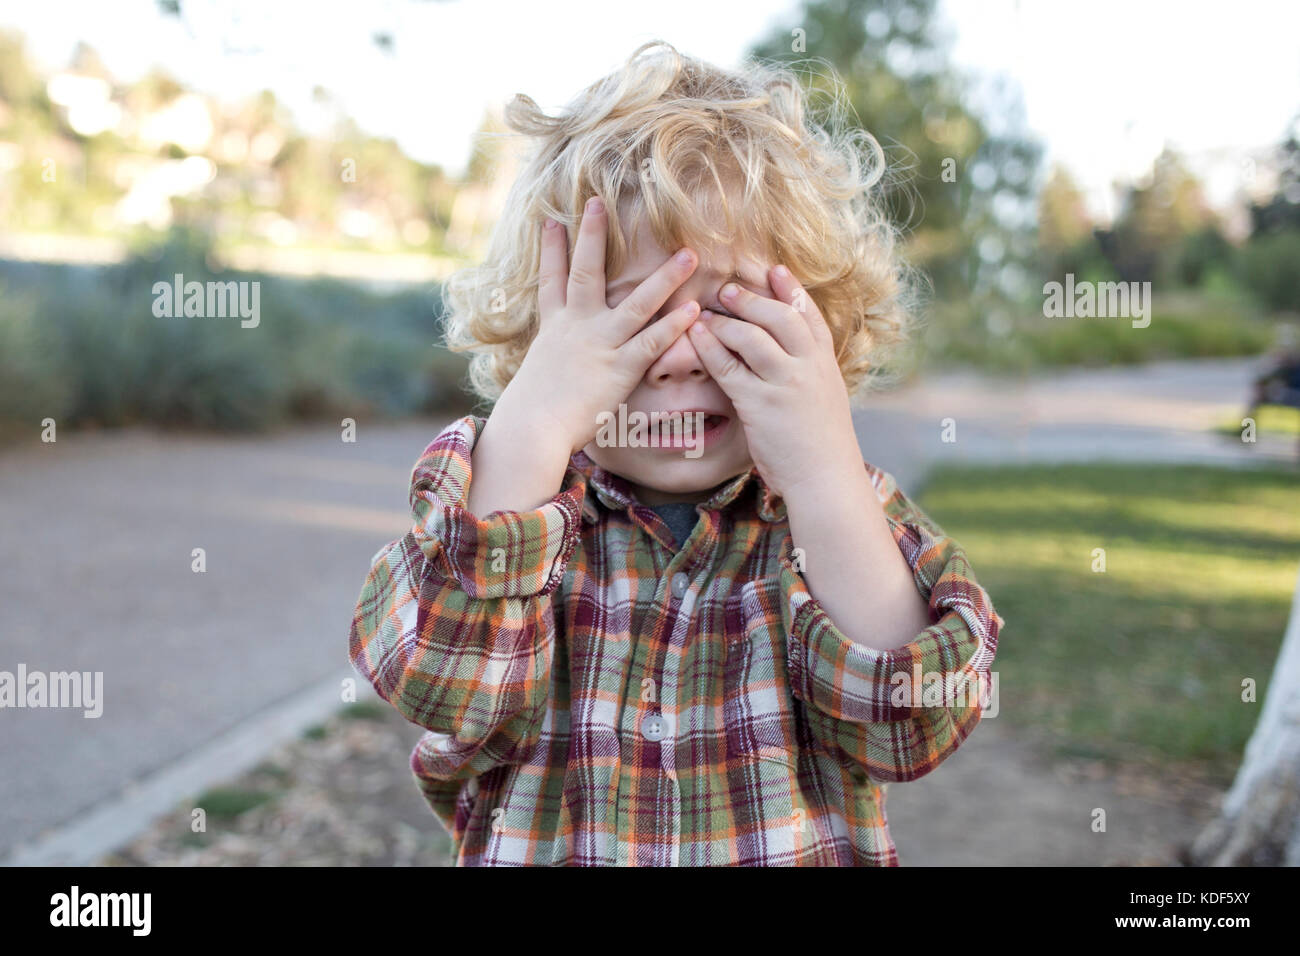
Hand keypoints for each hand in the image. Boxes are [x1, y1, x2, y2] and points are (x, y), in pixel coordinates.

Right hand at [500, 196, 701, 454]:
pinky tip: (694, 310)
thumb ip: (553, 364)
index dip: (551, 249)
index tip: (552, 219)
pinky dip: (673, 326)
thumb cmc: (532, 415)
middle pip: (585, 272)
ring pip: (636, 303)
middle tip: (598, 201)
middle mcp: (576, 328)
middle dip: (592, 236)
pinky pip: (651, 342)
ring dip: (665, 277)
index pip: (551, 280)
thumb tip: (552, 368)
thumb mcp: (538, 378)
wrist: (531, 429)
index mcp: (554, 329)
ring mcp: (599, 345)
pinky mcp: (619, 369)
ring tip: (689, 254)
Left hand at [686, 266, 862, 497]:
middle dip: (752, 299)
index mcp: (825, 364)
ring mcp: (785, 384)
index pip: (809, 316)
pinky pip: (728, 366)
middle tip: (728, 288)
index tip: (774, 270)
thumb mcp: (825, 400)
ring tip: (706, 312)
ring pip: (752, 337)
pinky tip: (696, 336)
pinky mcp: (760, 404)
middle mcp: (808, 367)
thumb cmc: (821, 446)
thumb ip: (809, 375)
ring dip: (726, 320)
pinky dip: (710, 347)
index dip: (791, 290)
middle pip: (780, 317)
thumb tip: (790, 359)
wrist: (826, 478)